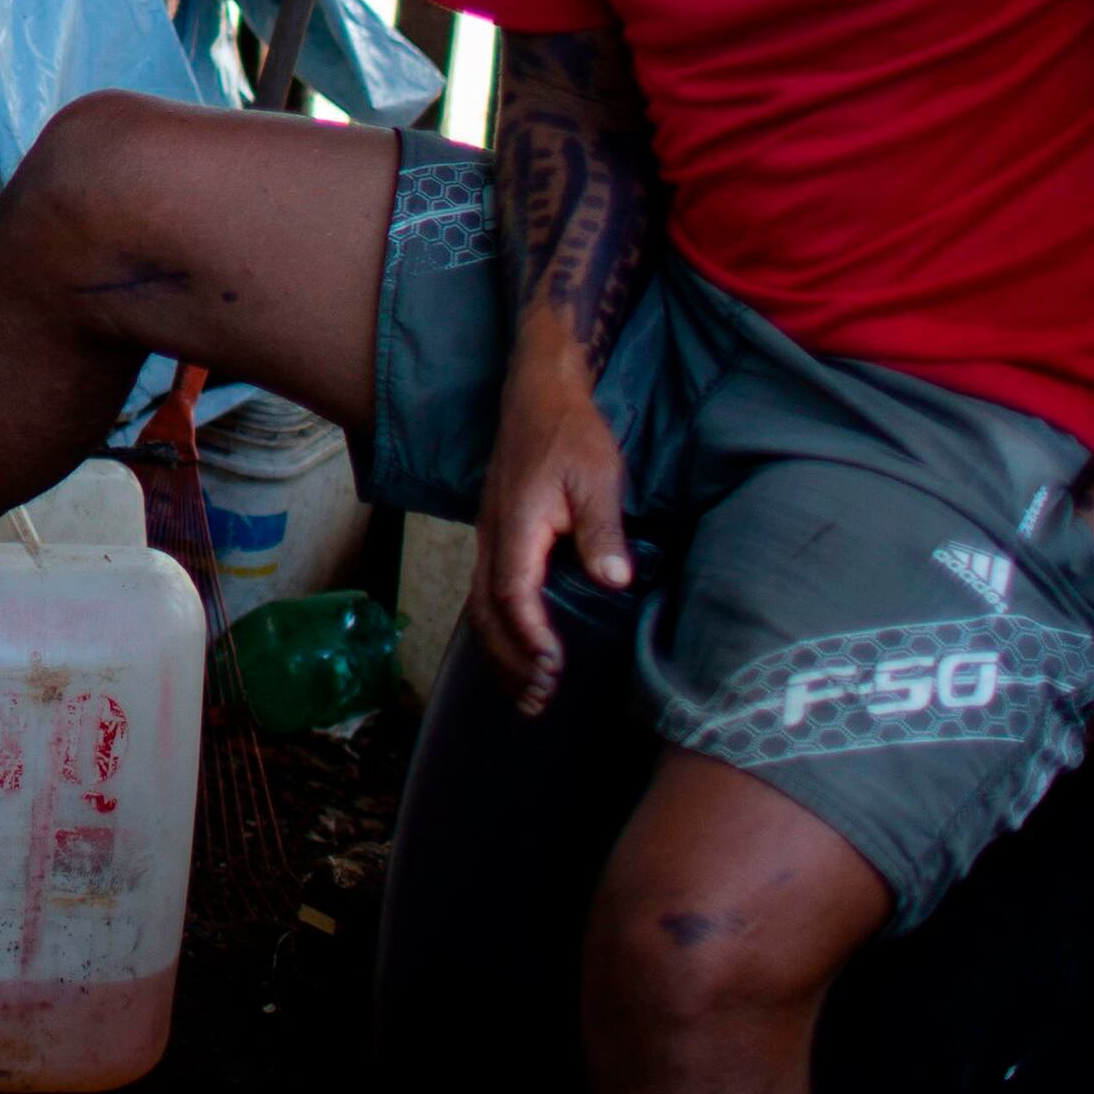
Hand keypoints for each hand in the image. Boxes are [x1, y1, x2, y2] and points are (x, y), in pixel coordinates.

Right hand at [472, 349, 634, 713]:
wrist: (538, 394)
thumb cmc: (571, 434)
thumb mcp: (597, 477)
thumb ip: (602, 530)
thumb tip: (614, 582)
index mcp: (516, 526)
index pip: (512, 593)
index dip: (528, 635)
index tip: (551, 666)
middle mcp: (492, 537)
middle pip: (486, 611)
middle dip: (508, 659)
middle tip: (539, 699)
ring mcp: (489, 537)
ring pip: (480, 606)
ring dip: (500, 651)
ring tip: (526, 692)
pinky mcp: (497, 536)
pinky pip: (486, 593)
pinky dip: (498, 630)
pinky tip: (517, 650)